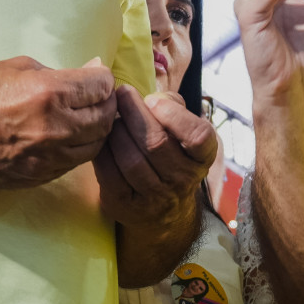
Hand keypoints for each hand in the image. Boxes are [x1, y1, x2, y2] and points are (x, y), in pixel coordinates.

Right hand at [0, 56, 117, 189]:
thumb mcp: (16, 68)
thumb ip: (60, 74)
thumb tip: (92, 74)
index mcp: (49, 94)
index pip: (102, 87)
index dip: (102, 79)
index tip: (95, 76)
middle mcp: (53, 129)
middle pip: (105, 118)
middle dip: (105, 104)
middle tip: (95, 96)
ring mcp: (45, 159)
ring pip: (94, 147)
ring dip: (94, 130)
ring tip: (82, 116)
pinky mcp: (35, 179)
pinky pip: (71, 165)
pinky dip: (75, 150)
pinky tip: (64, 136)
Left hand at [95, 88, 217, 227]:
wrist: (164, 209)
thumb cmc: (171, 154)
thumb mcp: (182, 130)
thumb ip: (173, 106)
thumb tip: (152, 97)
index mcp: (202, 158)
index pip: (198, 136)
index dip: (174, 115)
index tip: (153, 100)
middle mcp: (183, 179)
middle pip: (156, 144)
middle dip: (134, 113)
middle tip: (123, 94)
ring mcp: (155, 197)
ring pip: (131, 161)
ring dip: (117, 133)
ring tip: (112, 117)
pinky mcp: (127, 206)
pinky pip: (110, 175)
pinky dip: (103, 153)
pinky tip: (102, 139)